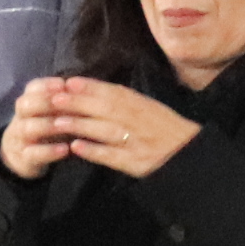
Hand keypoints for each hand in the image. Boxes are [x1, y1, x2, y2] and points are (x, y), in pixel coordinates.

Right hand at [0, 85, 69, 181]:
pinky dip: (49, 151)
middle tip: (65, 103)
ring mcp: (20, 138)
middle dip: (45, 102)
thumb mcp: (56, 113)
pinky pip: (33, 154)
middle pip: (24, 104)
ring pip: (28, 128)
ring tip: (69, 125)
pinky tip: (65, 149)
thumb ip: (68, 102)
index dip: (46, 85)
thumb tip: (88, 88)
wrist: (25, 157)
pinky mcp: (24, 158)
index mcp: (29, 103)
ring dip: (48, 125)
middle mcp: (21, 118)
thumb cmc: (47, 129)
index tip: (63, 84)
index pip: (32, 88)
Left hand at [13, 76, 199, 180]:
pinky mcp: (136, 162)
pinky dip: (94, 151)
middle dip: (78, 103)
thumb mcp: (151, 108)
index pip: (113, 93)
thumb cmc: (167, 129)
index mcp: (143, 105)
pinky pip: (112, 156)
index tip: (68, 83)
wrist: (190, 155)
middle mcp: (139, 121)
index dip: (90, 87)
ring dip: (81, 126)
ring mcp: (137, 142)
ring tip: (58, 123)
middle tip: (54, 100)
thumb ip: (126, 100)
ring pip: (105, 131)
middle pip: (105, 109)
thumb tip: (93, 89)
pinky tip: (76, 148)